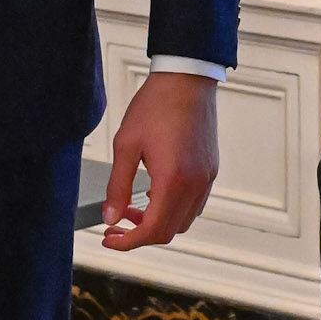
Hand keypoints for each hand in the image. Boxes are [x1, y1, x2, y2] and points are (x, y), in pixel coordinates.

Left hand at [100, 74, 219, 250]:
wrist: (186, 77)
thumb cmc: (155, 105)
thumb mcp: (126, 144)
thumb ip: (117, 186)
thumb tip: (111, 217)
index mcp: (172, 180)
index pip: (152, 230)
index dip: (128, 242)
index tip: (110, 238)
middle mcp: (194, 184)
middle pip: (169, 231)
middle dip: (140, 234)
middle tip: (117, 224)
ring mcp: (206, 177)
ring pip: (183, 220)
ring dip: (158, 221)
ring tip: (134, 207)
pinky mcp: (210, 169)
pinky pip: (194, 203)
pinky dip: (173, 208)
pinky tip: (155, 192)